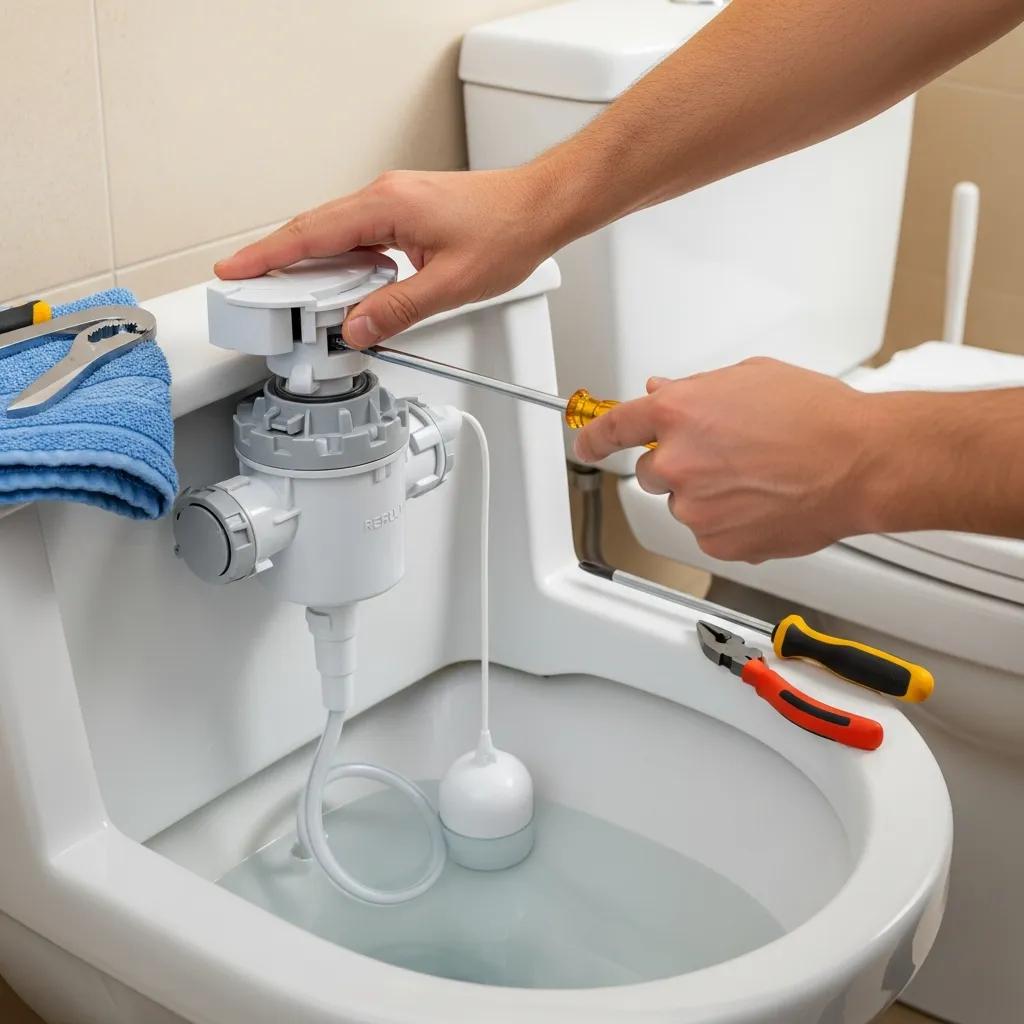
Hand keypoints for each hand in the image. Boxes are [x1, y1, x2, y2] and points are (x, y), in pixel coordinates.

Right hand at [214, 168, 565, 346]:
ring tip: (302, 306)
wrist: (540, 206)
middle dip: (281, 266)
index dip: (267, 255)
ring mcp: (393, 201)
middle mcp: (384, 196)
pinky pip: (359, 237)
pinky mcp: (404, 211)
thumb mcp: (450, 284)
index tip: (234, 270)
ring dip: (316, 269)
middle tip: (258, 300)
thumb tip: (356, 328)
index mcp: (387, 206)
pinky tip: (348, 289)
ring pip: (337, 236)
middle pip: (315, 232)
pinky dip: (344, 263)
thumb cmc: (507, 232)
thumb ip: (398, 310)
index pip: (311, 233)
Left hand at [573, 358, 881, 562]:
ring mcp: (696, 507)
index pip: (613, 428)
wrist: (860, 463)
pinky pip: (711, 532)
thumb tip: (663, 393)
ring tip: (761, 477)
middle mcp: (678, 462)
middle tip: (730, 455)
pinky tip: (766, 501)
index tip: (585, 444)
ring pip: (686, 504)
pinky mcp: (717, 542)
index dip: (593, 438)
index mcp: (678, 413)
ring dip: (710, 494)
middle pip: (654, 470)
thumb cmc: (817, 416)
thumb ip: (695, 389)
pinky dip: (731, 522)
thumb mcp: (749, 377)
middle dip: (682, 464)